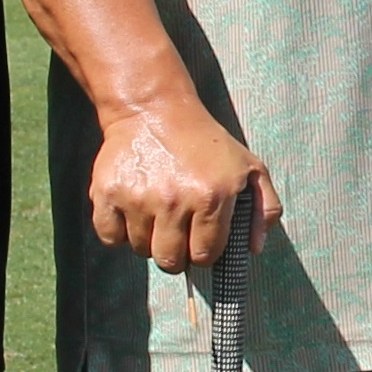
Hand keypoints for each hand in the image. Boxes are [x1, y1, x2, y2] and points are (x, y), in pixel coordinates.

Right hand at [90, 101, 281, 272]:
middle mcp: (172, 201)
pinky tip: (133, 214)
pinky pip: (110, 238)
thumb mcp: (250, 168)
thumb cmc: (207, 143)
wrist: (155, 110)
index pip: (205, 255)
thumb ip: (264, 207)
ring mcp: (136, 198)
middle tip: (179, 234)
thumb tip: (254, 249)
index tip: (202, 239)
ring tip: (157, 215)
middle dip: (178, 254)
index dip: (206, 252)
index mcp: (210, 198)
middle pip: (170, 261)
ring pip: (141, 250)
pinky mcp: (107, 193)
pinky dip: (119, 233)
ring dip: (150, 240)